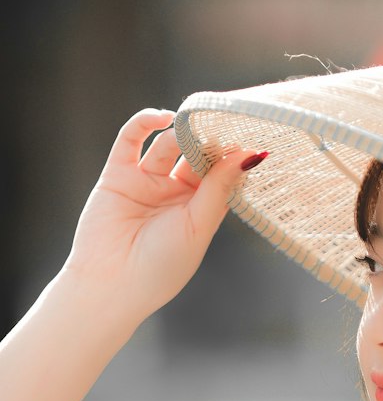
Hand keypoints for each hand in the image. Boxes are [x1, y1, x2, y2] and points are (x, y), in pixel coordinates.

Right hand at [60, 108, 260, 325]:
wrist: (113, 284)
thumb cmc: (162, 265)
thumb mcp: (198, 225)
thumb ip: (220, 188)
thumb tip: (252, 155)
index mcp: (199, 211)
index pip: (220, 175)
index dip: (233, 157)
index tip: (251, 138)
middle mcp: (174, 194)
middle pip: (195, 155)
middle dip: (208, 140)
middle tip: (222, 123)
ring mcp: (146, 182)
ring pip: (167, 145)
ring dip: (181, 133)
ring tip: (191, 127)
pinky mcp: (118, 174)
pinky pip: (131, 140)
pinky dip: (145, 123)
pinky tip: (162, 117)